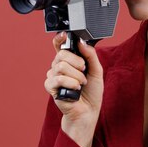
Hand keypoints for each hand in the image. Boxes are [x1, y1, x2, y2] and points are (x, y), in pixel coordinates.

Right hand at [44, 32, 103, 146]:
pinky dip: (71, 83)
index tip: (65, 35)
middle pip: (61, 54)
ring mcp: (53, 76)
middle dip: (77, 62)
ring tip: (81, 83)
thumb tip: (81, 42)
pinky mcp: (51, 87)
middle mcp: (58, 66)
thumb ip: (90, 55)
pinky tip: (76, 89)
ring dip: (76, 76)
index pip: (59, 45)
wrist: (88, 111)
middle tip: (84, 70)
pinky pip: (58, 78)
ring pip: (61, 66)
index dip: (60, 38)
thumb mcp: (96, 70)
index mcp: (68, 60)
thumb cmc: (91, 92)